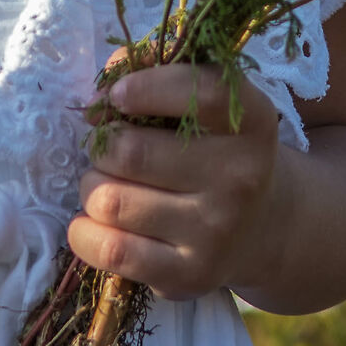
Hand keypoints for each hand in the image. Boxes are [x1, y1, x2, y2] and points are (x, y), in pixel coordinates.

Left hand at [67, 62, 280, 300]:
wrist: (261, 227)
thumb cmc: (216, 148)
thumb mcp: (208, 103)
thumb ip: (159, 71)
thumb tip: (106, 79)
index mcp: (251, 122)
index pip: (197, 92)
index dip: (143, 87)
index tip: (115, 96)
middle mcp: (240, 178)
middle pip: (131, 152)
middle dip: (101, 144)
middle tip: (107, 147)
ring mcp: (215, 231)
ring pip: (111, 200)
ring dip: (92, 186)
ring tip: (106, 183)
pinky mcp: (188, 275)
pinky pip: (112, 250)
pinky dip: (84, 232)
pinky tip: (92, 221)